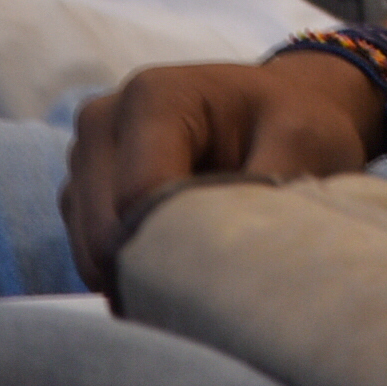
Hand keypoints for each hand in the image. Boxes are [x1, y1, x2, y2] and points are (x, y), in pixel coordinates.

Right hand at [64, 53, 384, 284]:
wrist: (279, 110)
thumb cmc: (295, 120)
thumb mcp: (304, 141)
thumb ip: (269, 187)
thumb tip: (243, 256)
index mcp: (153, 97)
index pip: (138, 198)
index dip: (175, 249)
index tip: (226, 275)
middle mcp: (104, 120)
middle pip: (102, 232)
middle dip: (154, 271)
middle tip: (217, 287)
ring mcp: (84, 157)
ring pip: (88, 251)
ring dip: (140, 275)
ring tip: (204, 266)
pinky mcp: (82, 192)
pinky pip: (88, 254)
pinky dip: (129, 272)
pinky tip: (178, 261)